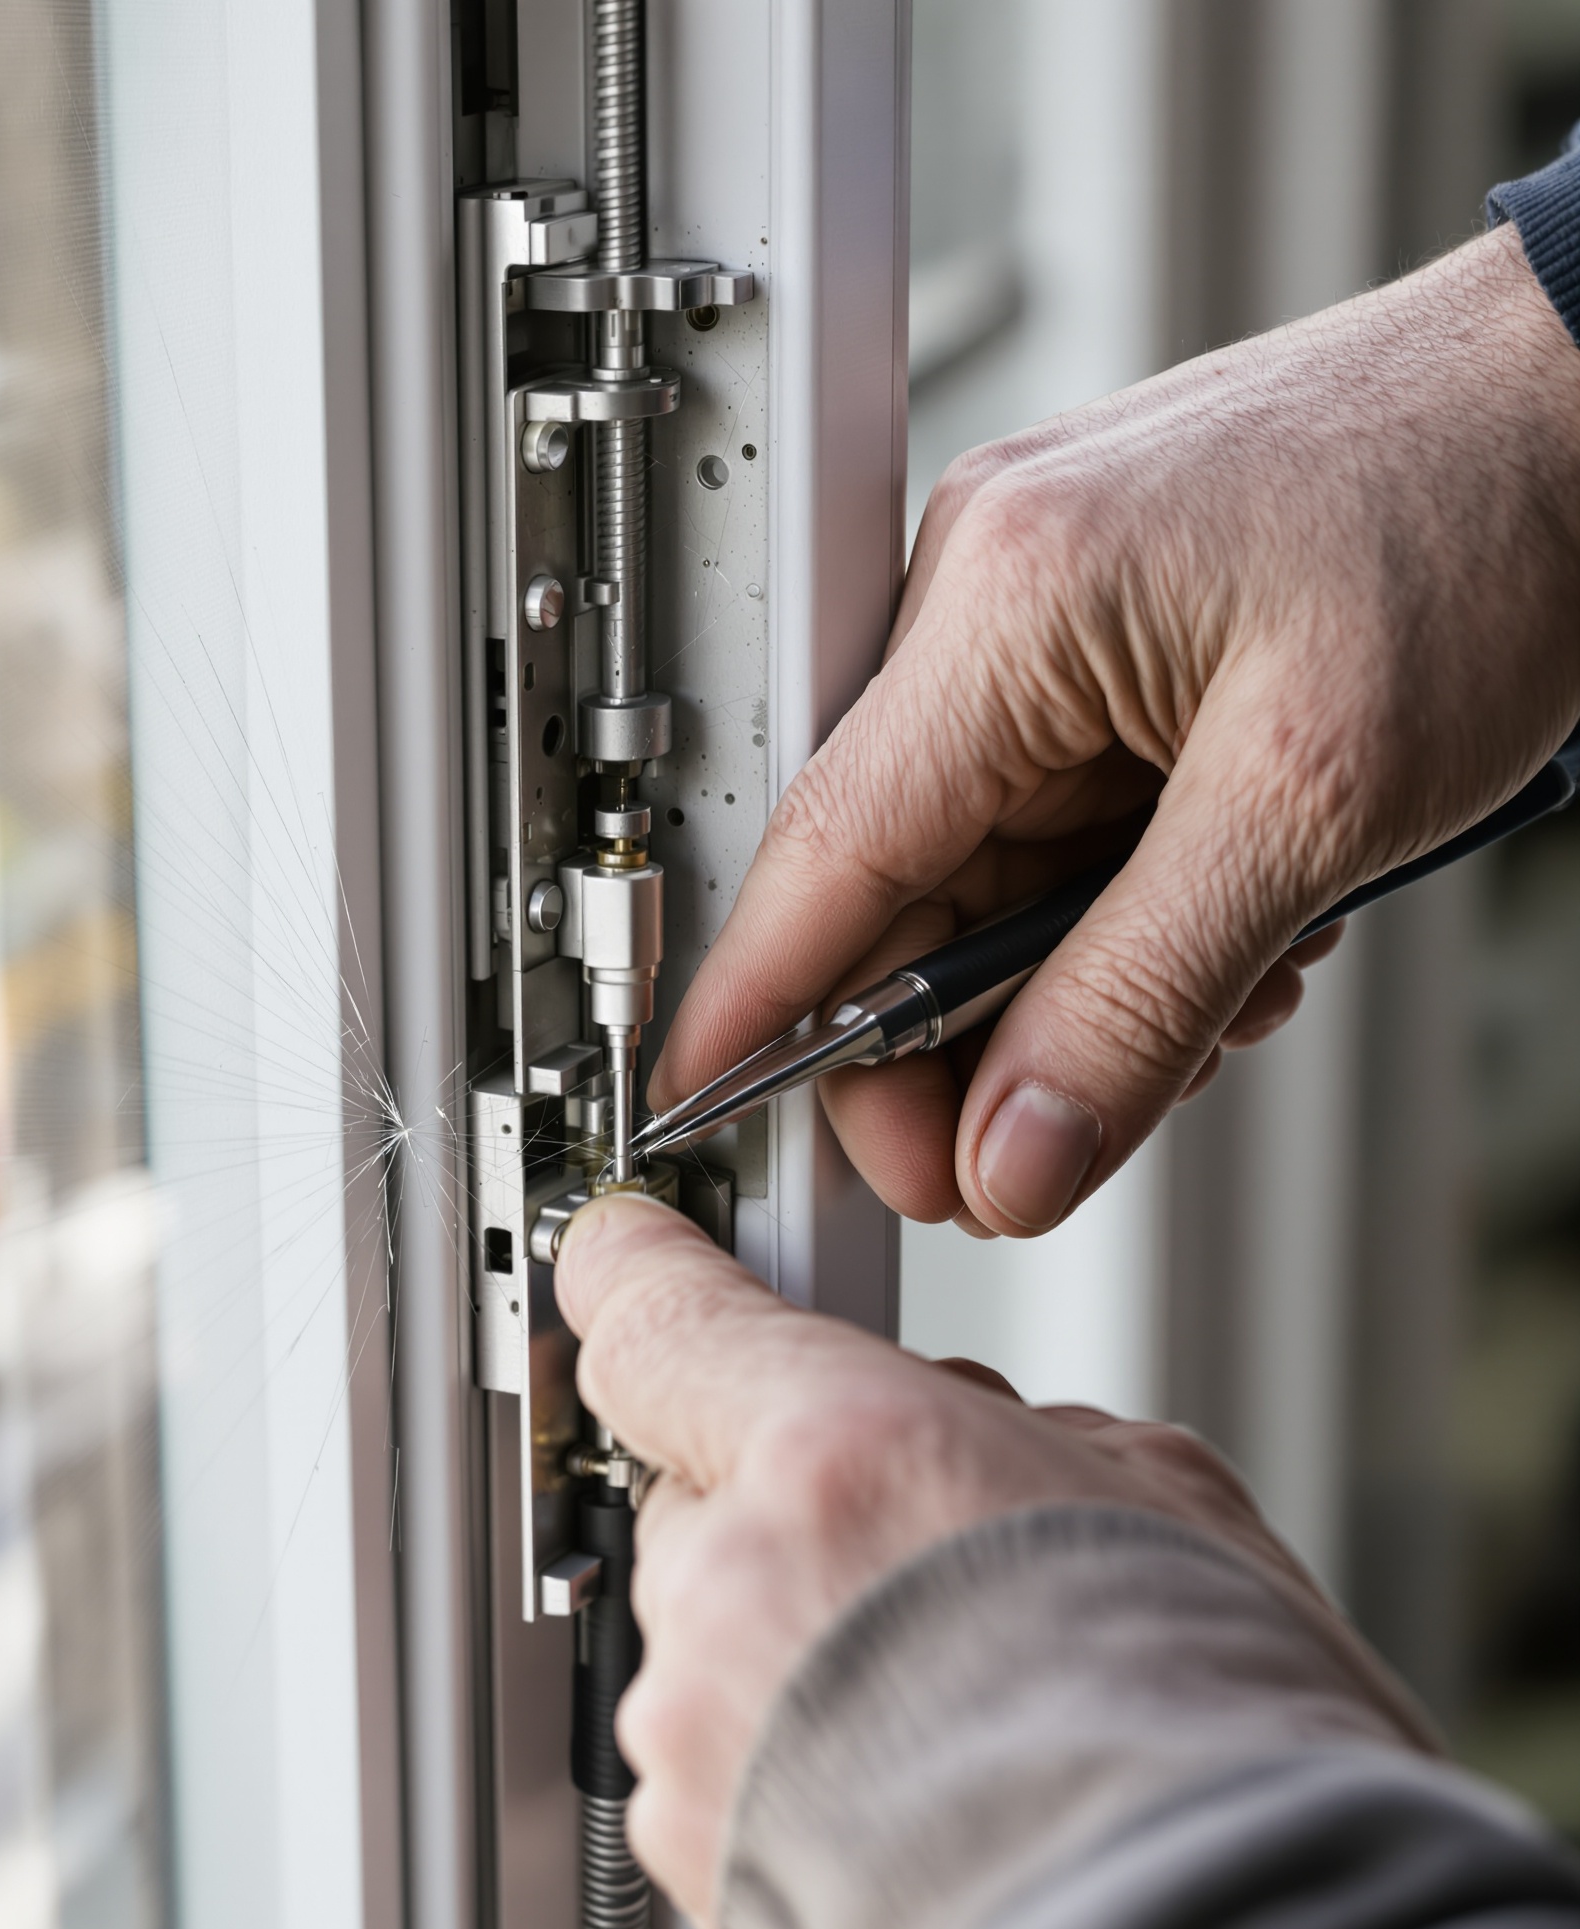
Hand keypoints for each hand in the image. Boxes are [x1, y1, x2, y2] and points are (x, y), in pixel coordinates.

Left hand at [555, 1193, 1312, 1928]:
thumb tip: (967, 1435)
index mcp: (838, 1463)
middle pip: (698, 1501)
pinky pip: (733, 1794)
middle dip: (787, 1517)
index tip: (627, 1253)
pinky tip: (933, 1825)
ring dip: (801, 1666)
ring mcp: (704, 1761)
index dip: (641, 1274)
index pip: (663, 1320)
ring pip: (715, 1655)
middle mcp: (737, 1598)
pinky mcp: (707, 1899)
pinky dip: (803, 1795)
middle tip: (926, 1568)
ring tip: (965, 1731)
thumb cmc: (1226, 1763)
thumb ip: (1018, 1437)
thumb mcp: (1169, 1500)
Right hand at [649, 225, 1579, 1234]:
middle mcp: (989, 597)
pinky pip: (1057, 835)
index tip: (712, 1110)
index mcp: (1004, 600)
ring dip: (1074, 983)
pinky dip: (1123, 919)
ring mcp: (1041, 620)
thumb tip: (1013, 1150)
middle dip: (962, 1040)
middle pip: (897, 889)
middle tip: (1026, 1153)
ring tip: (1217, 1003)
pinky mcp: (1101, 646)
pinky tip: (1228, 932)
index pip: (826, 851)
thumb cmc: (1479, 512)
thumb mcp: (1310, 807)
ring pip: (984, 882)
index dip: (762, 1007)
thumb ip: (1140, 1002)